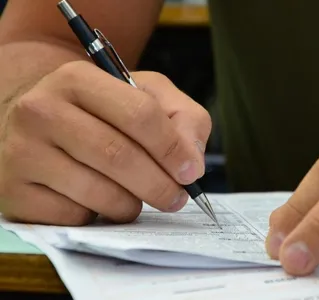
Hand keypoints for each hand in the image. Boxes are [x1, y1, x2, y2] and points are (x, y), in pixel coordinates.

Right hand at [0, 61, 210, 224]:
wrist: (37, 123)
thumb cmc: (100, 111)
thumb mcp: (145, 95)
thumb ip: (182, 118)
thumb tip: (191, 163)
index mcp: (78, 79)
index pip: (139, 114)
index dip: (172, 148)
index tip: (190, 172)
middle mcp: (41, 111)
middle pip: (119, 156)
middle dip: (159, 185)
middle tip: (176, 198)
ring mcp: (22, 152)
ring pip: (97, 193)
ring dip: (131, 205)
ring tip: (137, 198)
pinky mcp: (14, 192)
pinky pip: (73, 217)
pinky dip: (97, 217)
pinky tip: (98, 202)